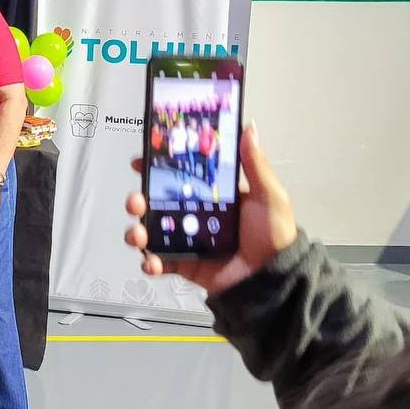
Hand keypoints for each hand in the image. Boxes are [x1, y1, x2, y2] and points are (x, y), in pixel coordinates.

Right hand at [124, 124, 296, 295]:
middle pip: (156, 204)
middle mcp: (195, 216)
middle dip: (138, 201)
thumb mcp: (268, 195)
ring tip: (138, 234)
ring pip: (152, 232)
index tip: (142, 159)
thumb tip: (248, 128)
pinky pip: (160, 262)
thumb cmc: (274, 236)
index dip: (158, 168)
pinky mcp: (185, 264)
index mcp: (212, 197)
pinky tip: (150, 261)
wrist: (271, 280)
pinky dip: (149, 262)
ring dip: (137, 231)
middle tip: (136, 201)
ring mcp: (187, 241)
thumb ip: (254, 164)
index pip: (179, 177)